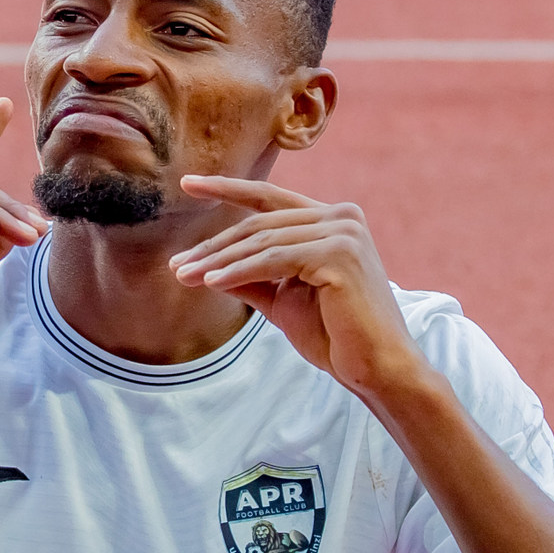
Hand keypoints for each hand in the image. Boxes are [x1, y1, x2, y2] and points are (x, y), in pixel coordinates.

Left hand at [170, 177, 429, 401]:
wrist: (376, 368)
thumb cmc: (334, 336)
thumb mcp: (282, 298)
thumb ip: (251, 275)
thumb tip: (205, 265)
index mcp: (332, 221)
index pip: (270, 199)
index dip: (227, 189)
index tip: (187, 184)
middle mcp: (341, 217)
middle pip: (260, 224)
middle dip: (214, 246)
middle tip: (178, 266)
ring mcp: (343, 232)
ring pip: (263, 242)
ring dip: (218, 262)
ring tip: (185, 276)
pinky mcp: (340, 254)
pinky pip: (275, 261)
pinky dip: (239, 271)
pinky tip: (212, 282)